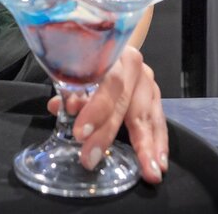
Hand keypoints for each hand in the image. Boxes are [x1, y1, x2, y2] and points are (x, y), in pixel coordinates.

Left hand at [48, 46, 167, 183]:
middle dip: (108, 133)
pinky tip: (159, 162)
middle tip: (94, 158)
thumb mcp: (76, 71)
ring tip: (148, 170)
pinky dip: (159, 142)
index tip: (80, 134)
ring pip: (147, 114)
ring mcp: (148, 81)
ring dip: (146, 145)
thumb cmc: (89, 61)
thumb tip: (58, 107)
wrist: (108, 47)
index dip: (95, 109)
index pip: (108, 82)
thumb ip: (69, 90)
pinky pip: (159, 121)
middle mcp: (134, 66)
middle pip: (124, 102)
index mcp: (112, 54)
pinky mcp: (156, 95)